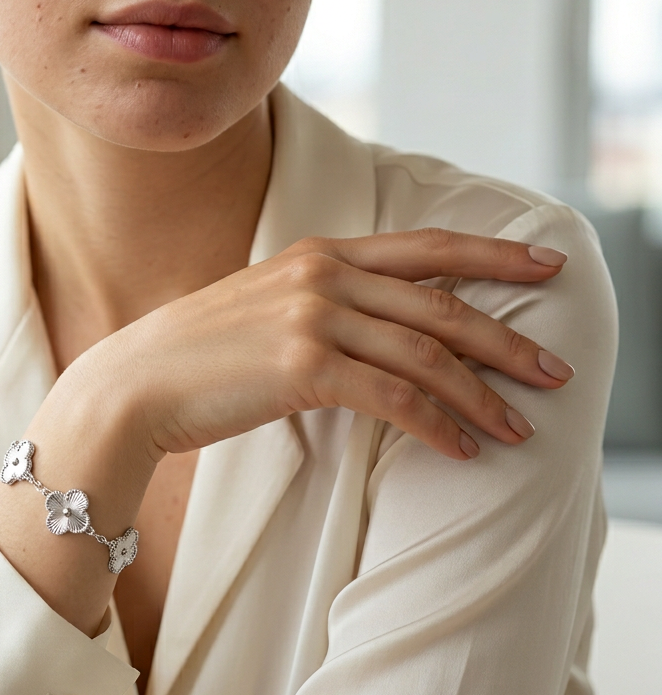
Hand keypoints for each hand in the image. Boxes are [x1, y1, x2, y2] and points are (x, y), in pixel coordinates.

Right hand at [69, 228, 572, 461]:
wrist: (138, 381)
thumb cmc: (201, 352)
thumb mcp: (268, 305)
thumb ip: (325, 301)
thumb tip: (385, 329)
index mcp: (318, 254)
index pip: (425, 247)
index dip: (491, 254)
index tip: (544, 264)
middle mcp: (323, 276)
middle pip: (440, 304)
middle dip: (506, 338)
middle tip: (555, 370)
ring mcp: (313, 317)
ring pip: (426, 354)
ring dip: (482, 395)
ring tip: (519, 427)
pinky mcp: (303, 366)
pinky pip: (394, 397)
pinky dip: (437, 424)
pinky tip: (462, 447)